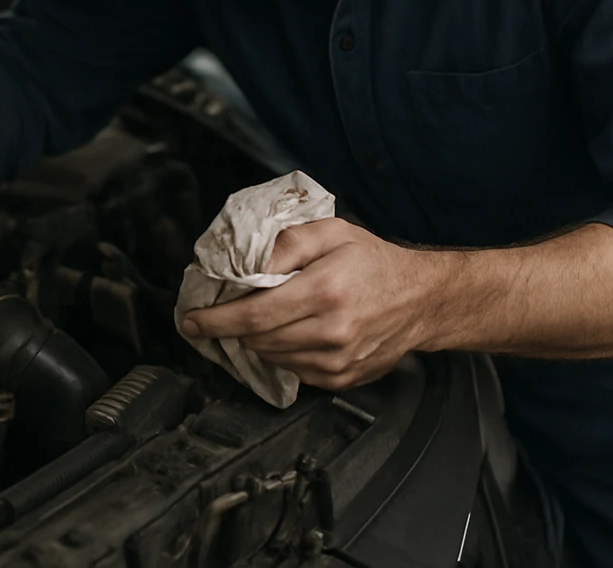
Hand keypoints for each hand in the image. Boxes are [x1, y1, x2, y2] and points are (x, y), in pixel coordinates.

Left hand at [179, 218, 442, 390]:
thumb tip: (248, 263)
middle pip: (257, 339)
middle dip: (232, 327)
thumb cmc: (373, 262)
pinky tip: (290, 332)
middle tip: (223, 311)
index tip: (191, 321)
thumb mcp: (332, 233)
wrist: (421, 300)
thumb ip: (288, 243)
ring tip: (263, 317)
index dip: (215, 320)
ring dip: (256, 339)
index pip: (253, 315)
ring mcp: (336, 361)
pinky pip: (293, 371)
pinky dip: (281, 353)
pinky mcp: (341, 379)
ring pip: (271, 357)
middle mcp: (330, 331)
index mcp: (324, 291)